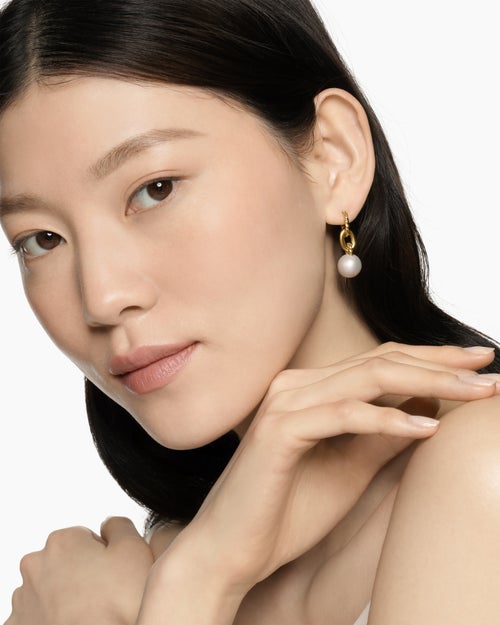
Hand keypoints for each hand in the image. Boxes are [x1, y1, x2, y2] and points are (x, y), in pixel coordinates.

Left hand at [5, 517, 153, 624]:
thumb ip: (119, 526)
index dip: (105, 556)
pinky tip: (75, 622)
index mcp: (62, 541)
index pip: (86, 538)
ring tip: (91, 613)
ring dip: (66, 596)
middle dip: (82, 574)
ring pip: (51, 588)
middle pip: (66, 562)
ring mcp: (24, 599)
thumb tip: (109, 525)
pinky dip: (54, 617)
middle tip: (104, 595)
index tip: (113, 575)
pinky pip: (40, 614)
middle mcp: (35, 565)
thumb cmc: (117, 606)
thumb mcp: (134, 550)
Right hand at [139, 344, 497, 623]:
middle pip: (380, 360)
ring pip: (366, 379)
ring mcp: (285, 404)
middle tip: (488, 368)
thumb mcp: (351, 468)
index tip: (478, 367)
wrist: (232, 549)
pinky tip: (426, 430)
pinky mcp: (279, 431)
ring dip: (426, 383)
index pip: (379, 362)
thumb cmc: (287, 511)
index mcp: (310, 390)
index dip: (432, 360)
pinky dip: (386, 421)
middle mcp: (296, 386)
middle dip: (440, 364)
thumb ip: (384, 435)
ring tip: (476, 394)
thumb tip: (429, 409)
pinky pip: (342, 416)